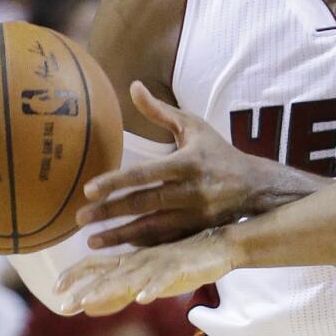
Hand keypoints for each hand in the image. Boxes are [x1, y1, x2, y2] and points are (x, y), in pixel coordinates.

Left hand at [56, 226, 236, 315]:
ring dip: (108, 290)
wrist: (219, 244)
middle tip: (64, 305)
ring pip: (130, 277)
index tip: (55, 288)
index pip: (97, 264)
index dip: (75, 274)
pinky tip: (143, 298)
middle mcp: (141, 259)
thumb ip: (121, 290)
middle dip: (85, 291)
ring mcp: (159, 263)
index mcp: (132, 259)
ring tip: (89, 302)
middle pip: (108, 275)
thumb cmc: (182, 261)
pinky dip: (153, 287)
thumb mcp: (147, 278)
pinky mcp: (180, 268)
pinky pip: (164, 279)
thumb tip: (90, 308)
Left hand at [75, 81, 268, 248]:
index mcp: (188, 163)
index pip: (146, 174)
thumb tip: (133, 86)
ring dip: (120, 235)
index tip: (89, 189)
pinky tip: (119, 249)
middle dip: (110, 212)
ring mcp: (196, 216)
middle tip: (80, 218)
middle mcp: (192, 191)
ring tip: (91, 240)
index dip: (117, 182)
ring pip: (152, 228)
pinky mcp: (198, 232)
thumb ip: (160, 111)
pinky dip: (141, 246)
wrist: (255, 186)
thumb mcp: (193, 127)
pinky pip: (165, 242)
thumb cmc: (218, 152)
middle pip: (145, 204)